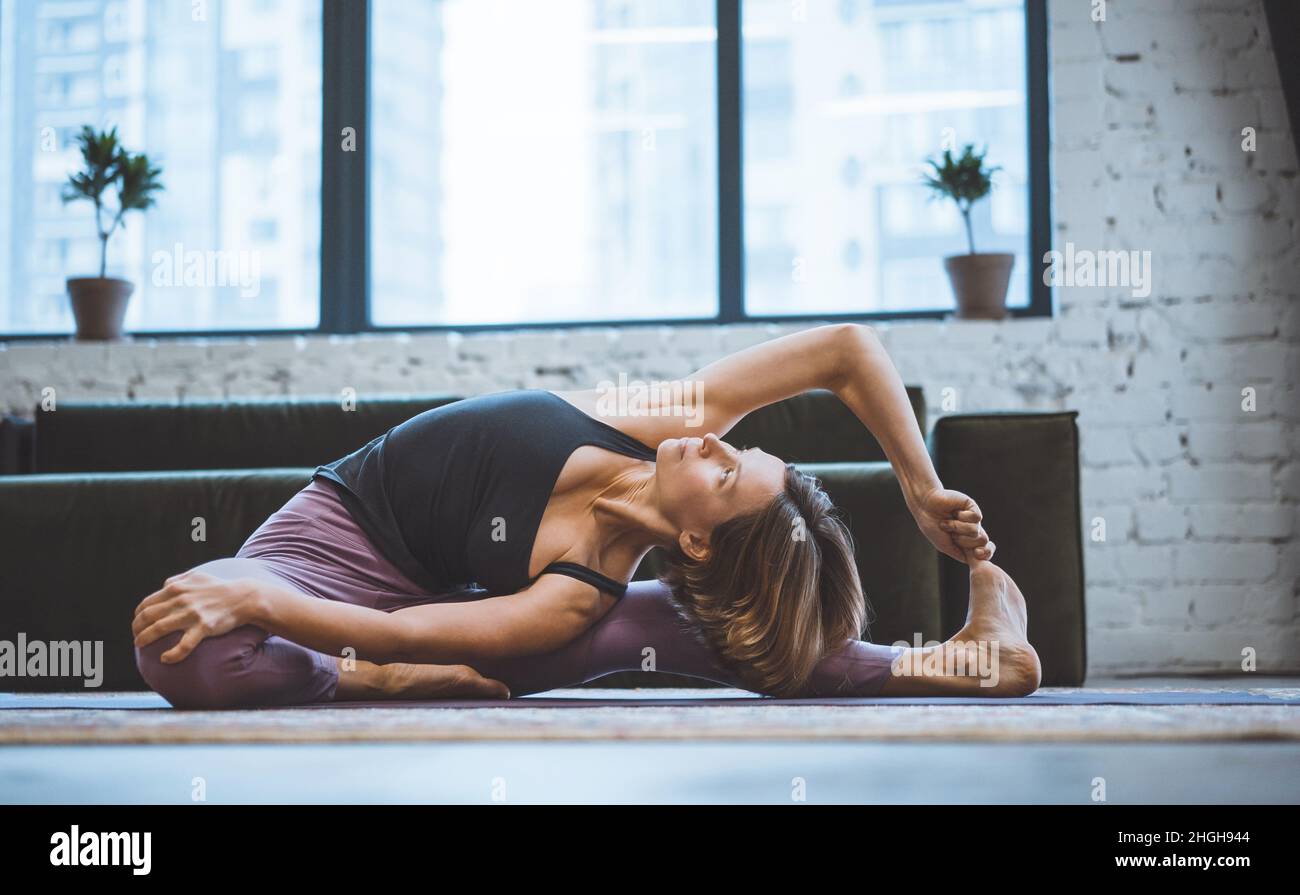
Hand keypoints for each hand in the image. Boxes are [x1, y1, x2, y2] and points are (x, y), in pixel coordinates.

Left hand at [132, 570, 261, 662]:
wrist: (244, 597)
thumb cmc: (220, 587)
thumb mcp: (197, 576)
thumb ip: (178, 580)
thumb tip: (163, 587)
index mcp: (176, 588)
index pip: (146, 603)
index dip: (137, 616)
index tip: (138, 624)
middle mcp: (181, 600)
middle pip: (148, 616)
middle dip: (136, 629)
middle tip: (136, 638)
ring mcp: (192, 614)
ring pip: (159, 629)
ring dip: (144, 639)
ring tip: (140, 646)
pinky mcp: (204, 627)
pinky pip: (184, 645)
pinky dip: (172, 654)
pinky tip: (165, 659)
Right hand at [910, 487, 994, 565]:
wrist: (925, 506)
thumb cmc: (931, 526)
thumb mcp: (943, 545)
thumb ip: (958, 554)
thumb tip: (971, 561)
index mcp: (966, 540)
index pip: (985, 550)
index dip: (985, 553)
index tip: (977, 553)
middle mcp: (971, 530)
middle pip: (982, 541)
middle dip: (964, 540)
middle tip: (951, 534)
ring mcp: (972, 518)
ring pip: (976, 530)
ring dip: (958, 527)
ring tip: (947, 522)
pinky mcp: (972, 507)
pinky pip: (976, 517)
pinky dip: (962, 517)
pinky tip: (954, 512)